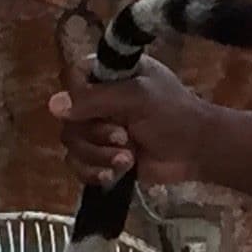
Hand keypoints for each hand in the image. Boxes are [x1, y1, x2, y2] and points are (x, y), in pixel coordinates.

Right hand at [47, 54, 216, 186]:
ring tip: (128, 158)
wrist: (198, 151)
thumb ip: (95, 99)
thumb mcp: (137, 98)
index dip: (77, 97)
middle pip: (68, 119)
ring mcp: (100, 131)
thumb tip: (53, 106)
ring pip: (73, 145)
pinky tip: (115, 176)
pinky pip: (80, 166)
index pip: (72, 78)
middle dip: (95, 134)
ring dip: (98, 156)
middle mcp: (99, 101)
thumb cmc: (174, 115)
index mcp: (108, 76)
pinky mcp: (104, 157)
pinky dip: (95, 173)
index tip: (96, 110)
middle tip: (124, 138)